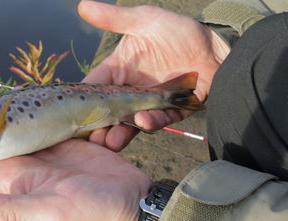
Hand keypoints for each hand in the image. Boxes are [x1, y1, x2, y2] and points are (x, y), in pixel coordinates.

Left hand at [0, 77, 150, 220]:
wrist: (133, 207)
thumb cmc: (92, 217)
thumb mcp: (46, 217)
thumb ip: (3, 212)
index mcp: (12, 185)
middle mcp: (23, 169)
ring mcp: (44, 155)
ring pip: (9, 126)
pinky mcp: (64, 143)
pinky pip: (38, 121)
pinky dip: (23, 106)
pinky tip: (15, 91)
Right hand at [78, 0, 229, 150]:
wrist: (216, 46)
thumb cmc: (178, 31)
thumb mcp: (144, 20)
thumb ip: (113, 18)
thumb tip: (82, 6)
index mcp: (118, 71)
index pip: (95, 89)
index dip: (83, 103)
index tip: (71, 115)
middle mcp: (131, 91)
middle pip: (108, 113)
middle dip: (98, 127)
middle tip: (89, 139)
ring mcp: (149, 104)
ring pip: (130, 123)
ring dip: (119, 134)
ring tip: (110, 141)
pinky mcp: (170, 112)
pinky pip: (159, 120)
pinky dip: (150, 122)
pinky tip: (142, 121)